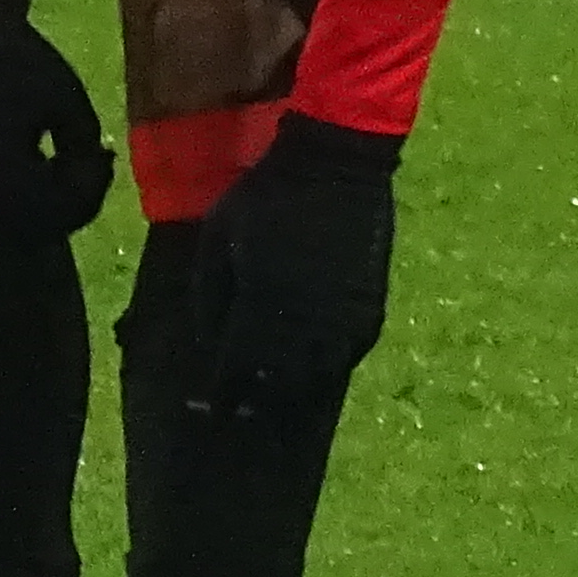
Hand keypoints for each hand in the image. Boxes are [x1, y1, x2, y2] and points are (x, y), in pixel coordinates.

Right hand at [0, 0, 112, 237]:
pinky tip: (54, 154)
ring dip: (59, 186)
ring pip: (30, 202)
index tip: (109, 154)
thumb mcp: (65, 99)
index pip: (66, 206)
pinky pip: (14, 185)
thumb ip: (85, 141)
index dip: (96, 184)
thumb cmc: (13, 63)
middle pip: (47, 214)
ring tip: (83, 156)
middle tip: (102, 158)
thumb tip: (92, 163)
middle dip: (80, 189)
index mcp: (13, 180)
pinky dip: (40, 177)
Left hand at [197, 114, 398, 402]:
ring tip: (273, 399)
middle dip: (254, 400)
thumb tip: (207, 342)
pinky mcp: (370, 309)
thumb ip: (209, 294)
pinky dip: (325, 368)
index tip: (208, 411)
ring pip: (315, 378)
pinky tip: (311, 371)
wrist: (336, 164)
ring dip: (290, 391)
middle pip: (277, 384)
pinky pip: (346, 357)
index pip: (236, 368)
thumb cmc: (265, 196)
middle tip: (239, 412)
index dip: (221, 394)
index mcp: (260, 302)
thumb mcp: (218, 236)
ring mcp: (342, 318)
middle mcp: (304, 320)